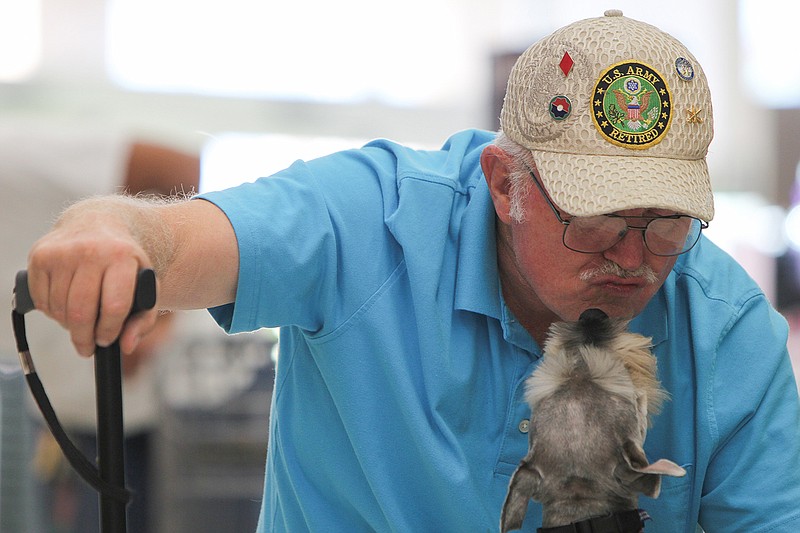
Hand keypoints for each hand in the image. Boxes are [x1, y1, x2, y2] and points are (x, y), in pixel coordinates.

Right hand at [26, 198, 159, 356]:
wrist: (98, 224)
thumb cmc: (125, 263)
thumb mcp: (145, 286)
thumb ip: (144, 319)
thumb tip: (127, 346)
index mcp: (121, 256)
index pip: (114, 306)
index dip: (109, 331)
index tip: (107, 340)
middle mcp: (90, 250)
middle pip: (81, 312)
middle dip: (84, 337)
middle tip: (88, 346)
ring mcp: (61, 252)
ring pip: (59, 309)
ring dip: (68, 325)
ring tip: (80, 322)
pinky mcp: (40, 256)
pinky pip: (41, 300)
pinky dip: (52, 312)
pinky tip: (65, 306)